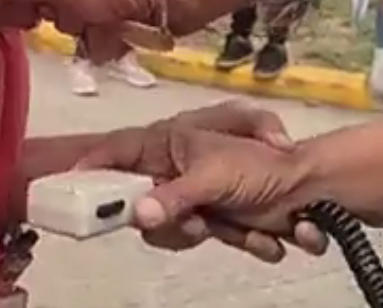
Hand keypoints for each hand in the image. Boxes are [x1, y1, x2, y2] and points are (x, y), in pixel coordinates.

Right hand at [76, 101, 325, 261]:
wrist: (315, 190)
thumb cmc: (260, 165)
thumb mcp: (212, 177)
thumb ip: (172, 197)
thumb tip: (137, 216)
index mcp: (169, 142)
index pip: (117, 151)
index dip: (91, 165)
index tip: (67, 186)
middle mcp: (175, 168)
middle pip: (141, 202)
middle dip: (173, 221)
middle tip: (198, 224)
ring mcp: (196, 195)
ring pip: (173, 228)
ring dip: (212, 234)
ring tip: (242, 228)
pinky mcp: (219, 219)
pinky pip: (206, 239)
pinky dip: (239, 241)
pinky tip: (263, 236)